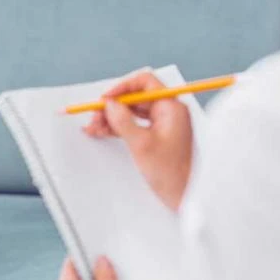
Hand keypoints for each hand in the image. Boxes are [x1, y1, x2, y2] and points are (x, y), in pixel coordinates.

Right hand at [83, 69, 192, 210]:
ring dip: (112, 117)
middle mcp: (168, 111)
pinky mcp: (157, 136)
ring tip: (94, 126)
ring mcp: (163, 124)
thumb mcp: (141, 144)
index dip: (122, 87)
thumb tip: (110, 104)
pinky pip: (134, 124)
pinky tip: (102, 131)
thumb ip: (123, 121)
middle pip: (135, 98)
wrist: (185, 197)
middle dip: (113, 106)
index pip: (145, 82)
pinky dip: (118, 127)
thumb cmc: (172, 173)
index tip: (106, 99)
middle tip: (95, 116)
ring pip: (132, 112)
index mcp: (171, 107)